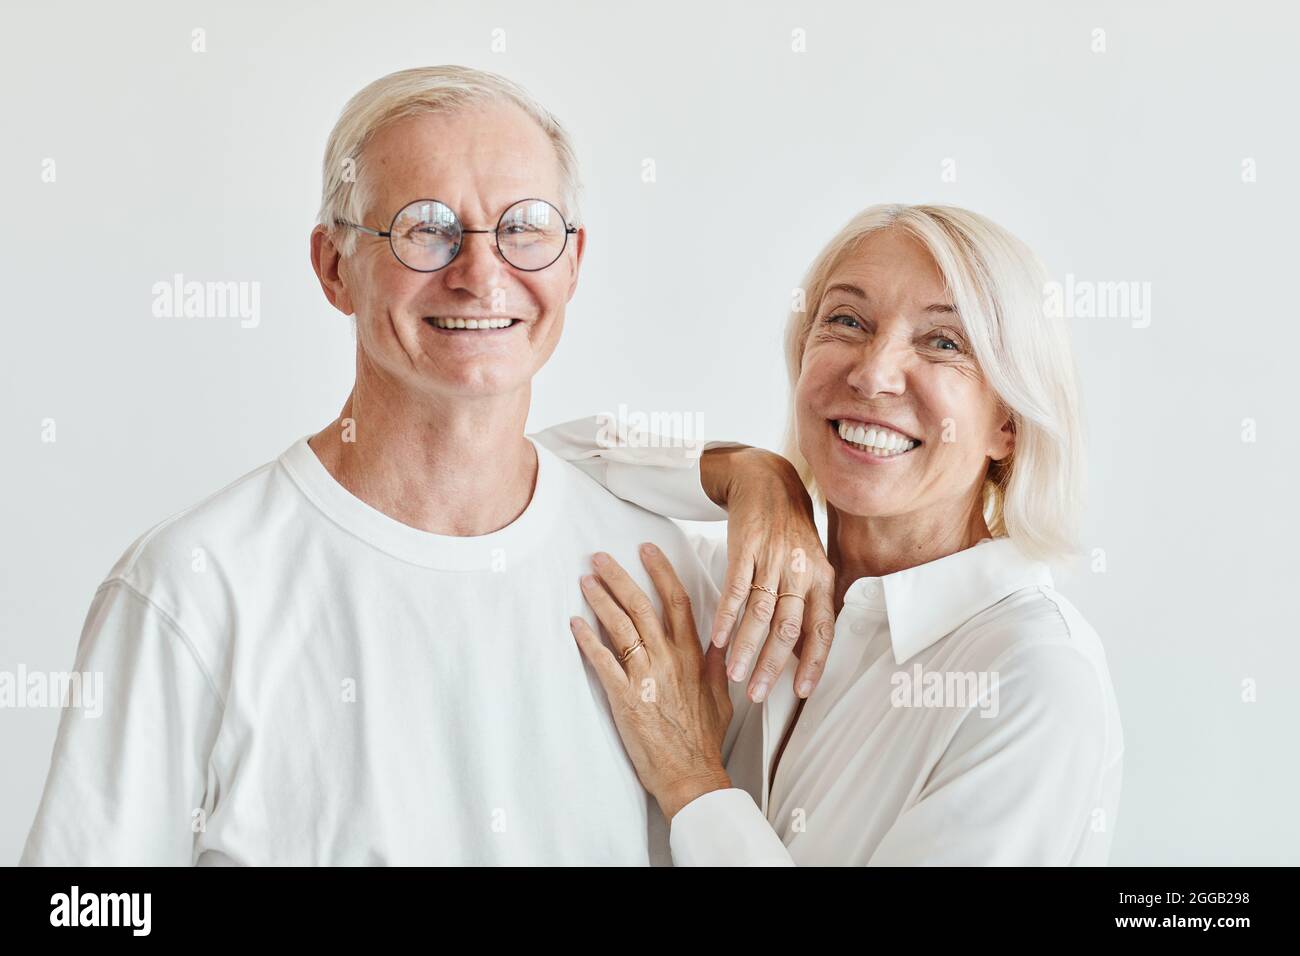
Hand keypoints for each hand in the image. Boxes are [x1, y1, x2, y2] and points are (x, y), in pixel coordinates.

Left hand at [569, 544, 733, 820]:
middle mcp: (669, 660)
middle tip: (598, 557)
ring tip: (584, 580)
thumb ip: (717, 666)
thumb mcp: (721, 697)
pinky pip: (603, 661)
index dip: (661, 572)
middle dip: (618, 577)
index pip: (678, 602)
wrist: (691, 775)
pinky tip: (575, 623)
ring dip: (600, 600)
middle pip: (641, 606)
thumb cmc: (703, 740)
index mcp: (693, 657)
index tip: (647, 550)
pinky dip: (588, 640)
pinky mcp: (626, 697)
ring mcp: (647, 677)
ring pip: (621, 627)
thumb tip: (721, 642)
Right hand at [700, 447, 836, 702]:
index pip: (822, 628)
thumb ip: (809, 605)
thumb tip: (805, 654)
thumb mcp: (810, 565)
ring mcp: (773, 558)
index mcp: (821, 578)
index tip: (800, 692)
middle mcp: (800, 570)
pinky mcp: (746, 547)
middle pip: (788, 627)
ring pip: (760, 613)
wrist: (767, 482)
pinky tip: (717, 639)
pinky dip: (726, 616)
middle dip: (771, 665)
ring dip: (745, 647)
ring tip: (733, 674)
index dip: (813, 662)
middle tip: (755, 694)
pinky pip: (735, 589)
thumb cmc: (790, 532)